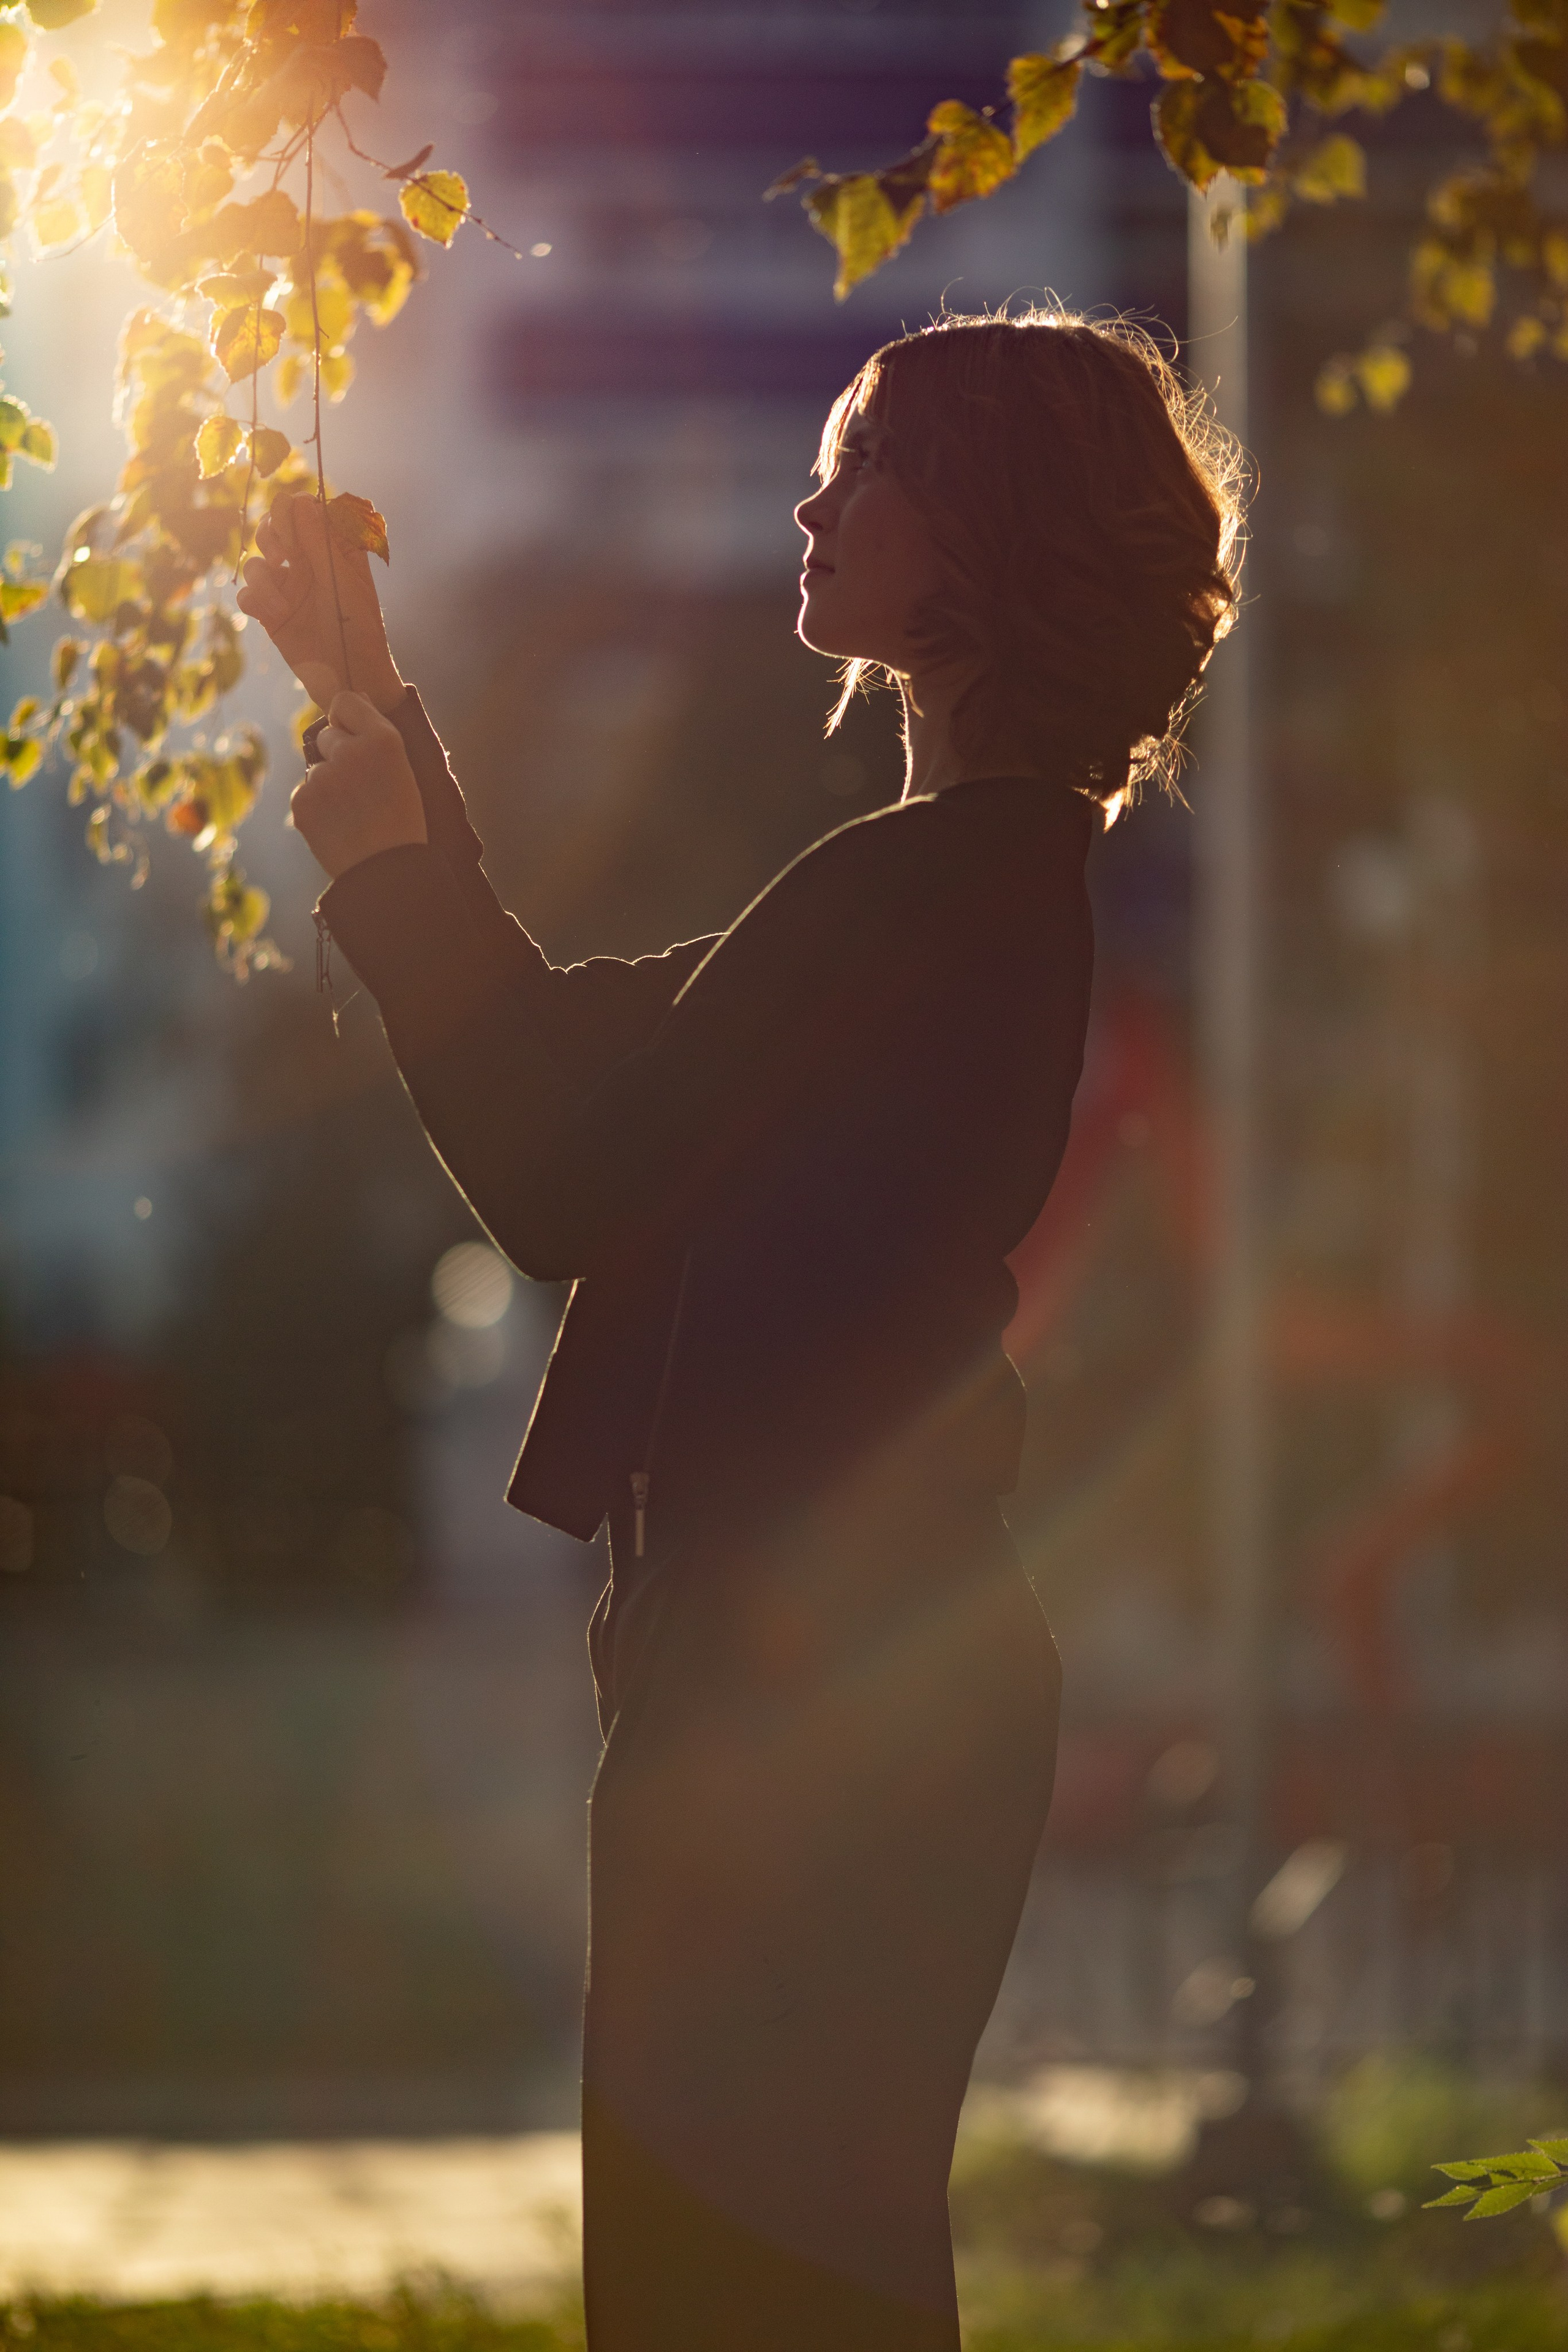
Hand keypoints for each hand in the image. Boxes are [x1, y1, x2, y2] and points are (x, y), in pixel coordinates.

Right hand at [236, 492, 404, 715]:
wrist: (349, 679)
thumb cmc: (359, 630)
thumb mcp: (344, 583)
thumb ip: (321, 543)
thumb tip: (301, 501)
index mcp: (332, 549)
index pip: (303, 509)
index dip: (292, 512)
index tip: (295, 533)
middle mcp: (308, 562)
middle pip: (273, 526)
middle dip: (271, 536)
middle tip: (283, 557)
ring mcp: (287, 586)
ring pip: (256, 561)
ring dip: (262, 577)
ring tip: (282, 605)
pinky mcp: (271, 612)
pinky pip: (247, 594)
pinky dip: (255, 600)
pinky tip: (273, 615)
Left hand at [289, 691, 427, 879]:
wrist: (388, 874)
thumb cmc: (402, 822)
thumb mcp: (402, 771)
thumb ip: (375, 735)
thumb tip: (349, 701)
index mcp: (384, 739)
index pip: (346, 702)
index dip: (349, 719)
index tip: (355, 737)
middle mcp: (351, 751)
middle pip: (327, 735)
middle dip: (338, 755)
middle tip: (362, 789)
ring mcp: (323, 777)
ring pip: (316, 768)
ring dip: (329, 785)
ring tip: (353, 814)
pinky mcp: (303, 800)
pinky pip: (305, 792)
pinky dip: (317, 807)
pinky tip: (339, 826)